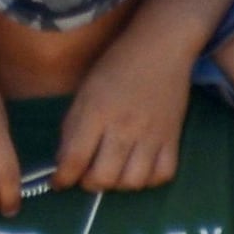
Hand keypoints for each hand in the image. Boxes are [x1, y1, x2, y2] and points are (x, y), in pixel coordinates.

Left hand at [56, 26, 197, 193]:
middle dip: (89, 184)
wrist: (161, 47)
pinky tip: (139, 168)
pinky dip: (148, 179)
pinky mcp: (173, 138)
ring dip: (118, 185)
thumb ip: (72, 128)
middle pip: (104, 178)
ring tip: (113, 172)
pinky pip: (162, 175)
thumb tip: (65, 163)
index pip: (75, 159)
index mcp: (97, 112)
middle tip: (86, 175)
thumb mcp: (84, 92)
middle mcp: (125, 127)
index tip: (59, 182)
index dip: (63, 179)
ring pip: (133, 182)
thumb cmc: (116, 66)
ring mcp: (152, 135)